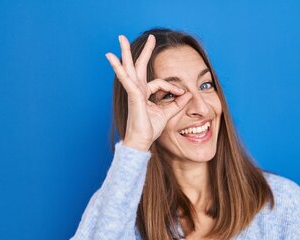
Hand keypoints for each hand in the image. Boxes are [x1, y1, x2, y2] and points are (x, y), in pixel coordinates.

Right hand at [105, 34, 192, 150]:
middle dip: (142, 51)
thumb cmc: (149, 129)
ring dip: (125, 52)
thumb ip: (177, 103)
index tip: (181, 93)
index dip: (172, 86)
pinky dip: (120, 69)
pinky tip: (112, 58)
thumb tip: (188, 93)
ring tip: (120, 38)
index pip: (160, 83)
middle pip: (138, 66)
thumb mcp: (168, 114)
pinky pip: (127, 80)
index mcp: (145, 93)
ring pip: (130, 68)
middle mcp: (138, 90)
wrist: (140, 142)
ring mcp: (134, 92)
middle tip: (148, 37)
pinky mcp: (133, 97)